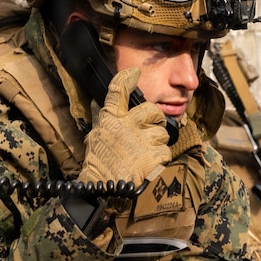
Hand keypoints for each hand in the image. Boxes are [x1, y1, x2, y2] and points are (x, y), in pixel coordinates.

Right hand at [79, 67, 172, 189]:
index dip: (126, 79)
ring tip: (145, 154)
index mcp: (110, 119)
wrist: (104, 187)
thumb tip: (107, 107)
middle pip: (152, 110)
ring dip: (157, 143)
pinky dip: (159, 159)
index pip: (118, 92)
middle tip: (150, 130)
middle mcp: (127, 125)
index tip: (134, 73)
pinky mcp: (153, 155)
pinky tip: (148, 165)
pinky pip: (164, 151)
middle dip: (155, 120)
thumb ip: (108, 121)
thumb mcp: (96, 137)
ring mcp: (141, 139)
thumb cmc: (99, 163)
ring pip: (161, 133)